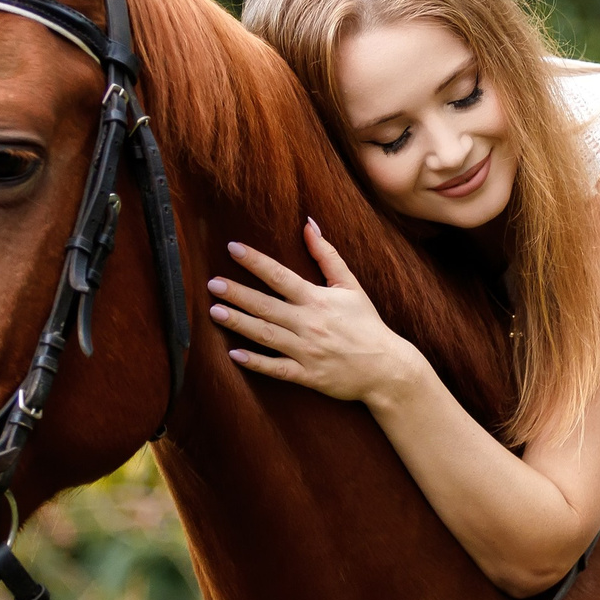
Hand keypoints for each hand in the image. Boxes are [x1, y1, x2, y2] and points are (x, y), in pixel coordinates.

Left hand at [209, 220, 423, 406]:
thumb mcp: (351, 286)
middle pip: (266, 305)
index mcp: (318, 300)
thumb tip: (308, 224)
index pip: (280, 276)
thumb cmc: (367, 323)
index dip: (255, 261)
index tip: (233, 248)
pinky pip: (277, 368)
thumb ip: (327, 255)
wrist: (387, 367)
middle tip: (212, 283)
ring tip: (215, 312)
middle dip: (238, 293)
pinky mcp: (307, 375)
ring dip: (239, 323)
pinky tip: (234, 354)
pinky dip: (256, 362)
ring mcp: (307, 351)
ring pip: (266, 335)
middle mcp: (309, 323)